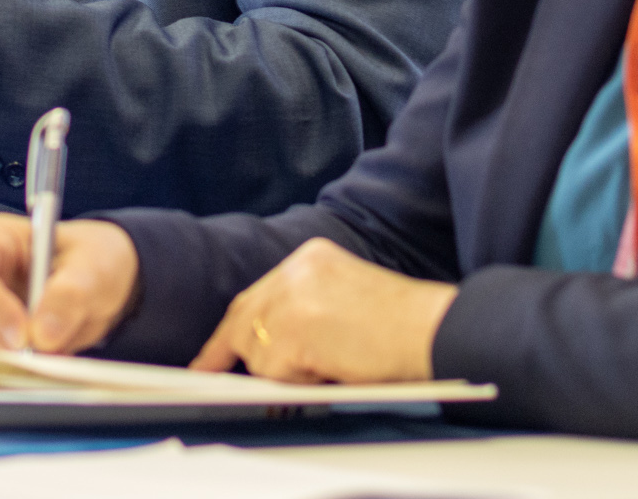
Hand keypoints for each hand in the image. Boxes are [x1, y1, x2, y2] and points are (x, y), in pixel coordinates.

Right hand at [0, 214, 138, 353]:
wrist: (94, 281)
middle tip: (49, 355)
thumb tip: (43, 336)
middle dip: (7, 346)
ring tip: (56, 354)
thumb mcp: (93, 266)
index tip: (26, 337)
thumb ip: (70, 293)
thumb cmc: (90, 259)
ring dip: (16, 362)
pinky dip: (18, 371)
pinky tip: (46, 361)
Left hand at [191, 237, 456, 383]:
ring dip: (283, 370)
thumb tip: (265, 344)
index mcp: (308, 258)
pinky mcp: (295, 331)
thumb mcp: (343, 296)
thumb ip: (303, 308)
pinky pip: (277, 372)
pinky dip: (298, 381)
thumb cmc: (401, 326)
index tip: (213, 347)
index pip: (257, 294)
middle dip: (225, 349)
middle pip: (245, 316)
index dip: (235, 324)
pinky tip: (331, 368)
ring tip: (329, 364)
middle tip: (205, 371)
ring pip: (258, 350)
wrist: (432, 331)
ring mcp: (292, 299)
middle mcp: (295, 270)